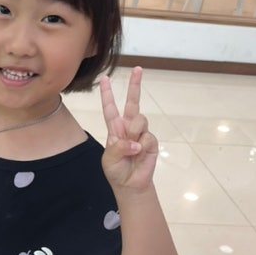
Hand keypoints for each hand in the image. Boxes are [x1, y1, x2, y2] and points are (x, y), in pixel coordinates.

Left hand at [99, 66, 158, 191]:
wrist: (130, 185)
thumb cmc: (116, 171)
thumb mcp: (109, 159)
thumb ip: (118, 147)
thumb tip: (135, 141)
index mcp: (114, 128)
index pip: (110, 108)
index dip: (107, 94)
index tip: (104, 79)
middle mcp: (128, 127)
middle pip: (133, 102)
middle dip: (135, 85)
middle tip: (138, 69)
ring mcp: (141, 133)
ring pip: (140, 119)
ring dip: (134, 132)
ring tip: (131, 147)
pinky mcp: (151, 142)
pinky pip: (147, 137)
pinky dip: (141, 146)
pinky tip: (139, 154)